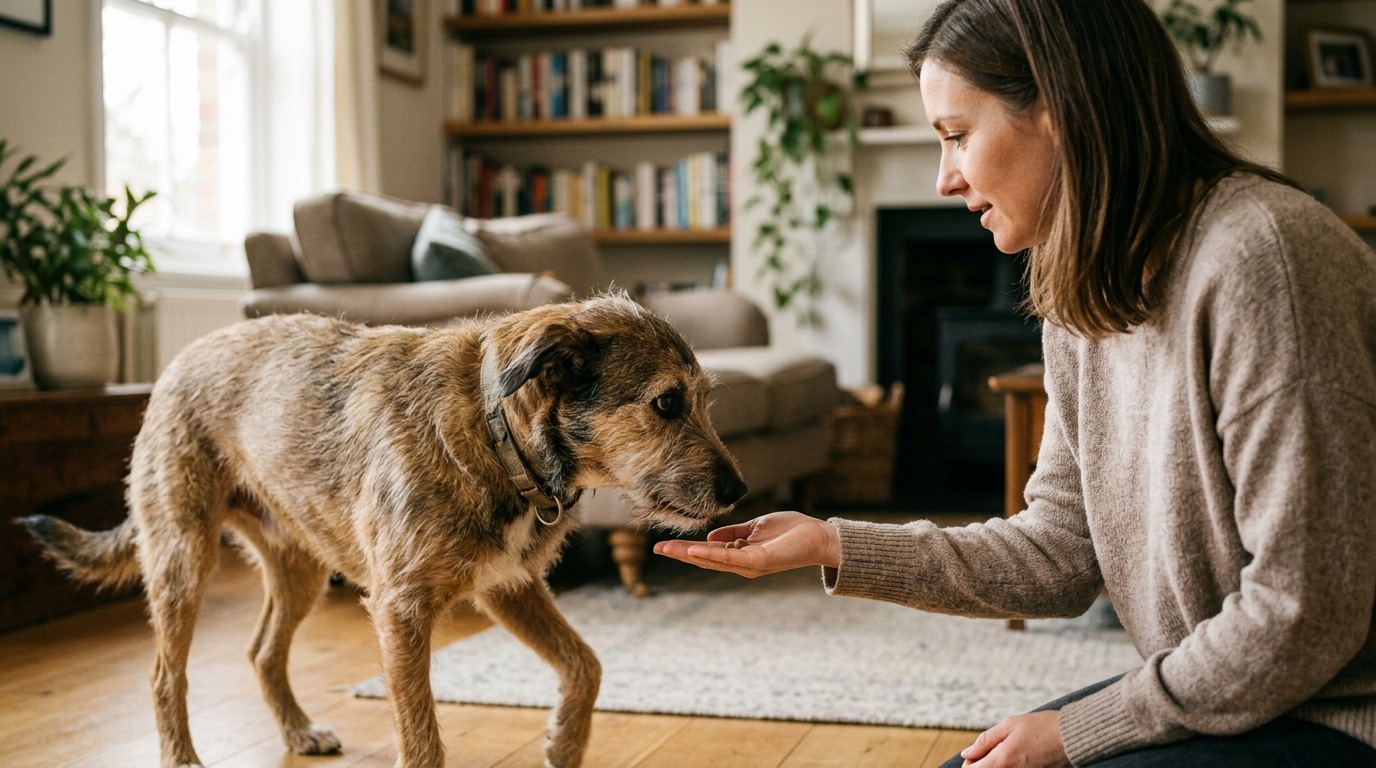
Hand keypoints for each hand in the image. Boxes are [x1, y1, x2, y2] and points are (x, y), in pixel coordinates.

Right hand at [652, 511, 840, 577]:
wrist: (819, 537)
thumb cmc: (792, 531)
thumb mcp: (756, 528)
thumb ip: (734, 533)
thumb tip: (709, 539)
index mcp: (740, 555)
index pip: (707, 553)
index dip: (686, 549)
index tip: (664, 545)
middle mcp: (742, 564)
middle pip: (705, 559)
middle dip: (680, 554)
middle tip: (657, 549)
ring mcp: (750, 564)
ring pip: (713, 560)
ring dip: (689, 554)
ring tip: (668, 549)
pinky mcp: (759, 561)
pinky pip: (731, 557)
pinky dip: (712, 554)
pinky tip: (696, 550)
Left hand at [959, 710, 1068, 767]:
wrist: (1073, 737)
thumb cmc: (1042, 727)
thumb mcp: (1009, 725)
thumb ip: (985, 741)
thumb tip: (967, 753)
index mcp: (1002, 760)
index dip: (970, 763)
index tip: (976, 754)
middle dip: (983, 765)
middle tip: (992, 751)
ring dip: (995, 765)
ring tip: (1008, 752)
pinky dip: (1009, 767)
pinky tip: (1018, 757)